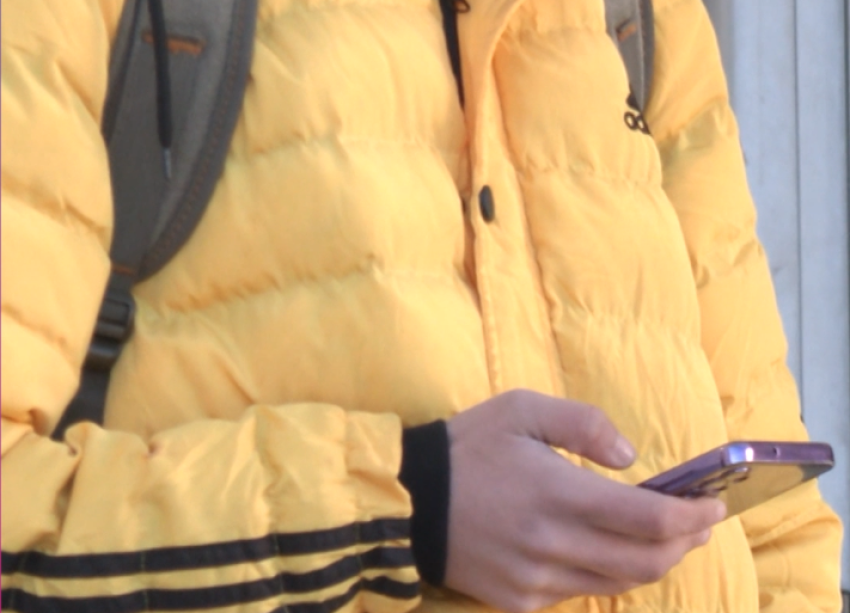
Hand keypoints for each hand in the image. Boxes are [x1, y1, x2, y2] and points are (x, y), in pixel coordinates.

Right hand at [444, 390, 725, 612]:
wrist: (409, 503)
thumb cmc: (469, 448)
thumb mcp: (521, 409)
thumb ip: (583, 423)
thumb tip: (631, 458)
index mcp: (558, 492)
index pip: (649, 520)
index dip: (693, 517)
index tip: (714, 505)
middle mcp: (553, 544)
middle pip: (646, 561)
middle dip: (685, 544)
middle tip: (698, 525)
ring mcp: (536, 580)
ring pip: (618, 583)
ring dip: (652, 563)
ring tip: (664, 540)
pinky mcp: (519, 601)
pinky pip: (579, 594)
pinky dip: (605, 575)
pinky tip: (605, 553)